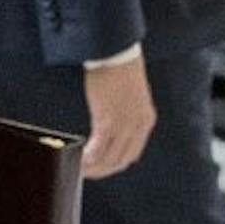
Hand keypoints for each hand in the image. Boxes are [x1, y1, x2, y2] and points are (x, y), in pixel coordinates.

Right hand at [81, 52, 155, 179]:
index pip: (132, 154)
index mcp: (146, 120)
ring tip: (79, 168)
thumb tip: (112, 122)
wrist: (115, 52)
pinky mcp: (108, 122)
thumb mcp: (130, 93)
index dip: (115, 163)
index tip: (101, 165)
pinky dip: (87, 158)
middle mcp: (138, 127)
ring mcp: (124, 126)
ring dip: (93, 167)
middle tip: (86, 172)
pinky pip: (97, 149)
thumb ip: (126, 111)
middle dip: (102, 170)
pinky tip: (78, 158)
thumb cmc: (120, 66)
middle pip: (120, 161)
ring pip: (108, 159)